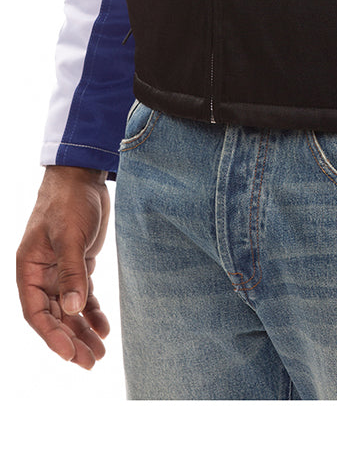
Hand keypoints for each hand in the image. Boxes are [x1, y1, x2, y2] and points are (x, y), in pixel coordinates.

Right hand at [17, 166, 110, 369]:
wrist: (82, 176)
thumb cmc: (68, 202)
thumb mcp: (69, 235)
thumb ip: (72, 271)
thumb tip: (74, 308)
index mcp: (29, 269)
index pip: (36, 312)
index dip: (51, 336)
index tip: (70, 354)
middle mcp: (42, 274)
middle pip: (54, 316)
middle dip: (72, 340)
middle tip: (92, 362)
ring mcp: (60, 270)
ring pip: (69, 310)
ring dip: (83, 330)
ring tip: (102, 352)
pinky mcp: (78, 264)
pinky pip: (82, 295)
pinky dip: (92, 311)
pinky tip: (105, 326)